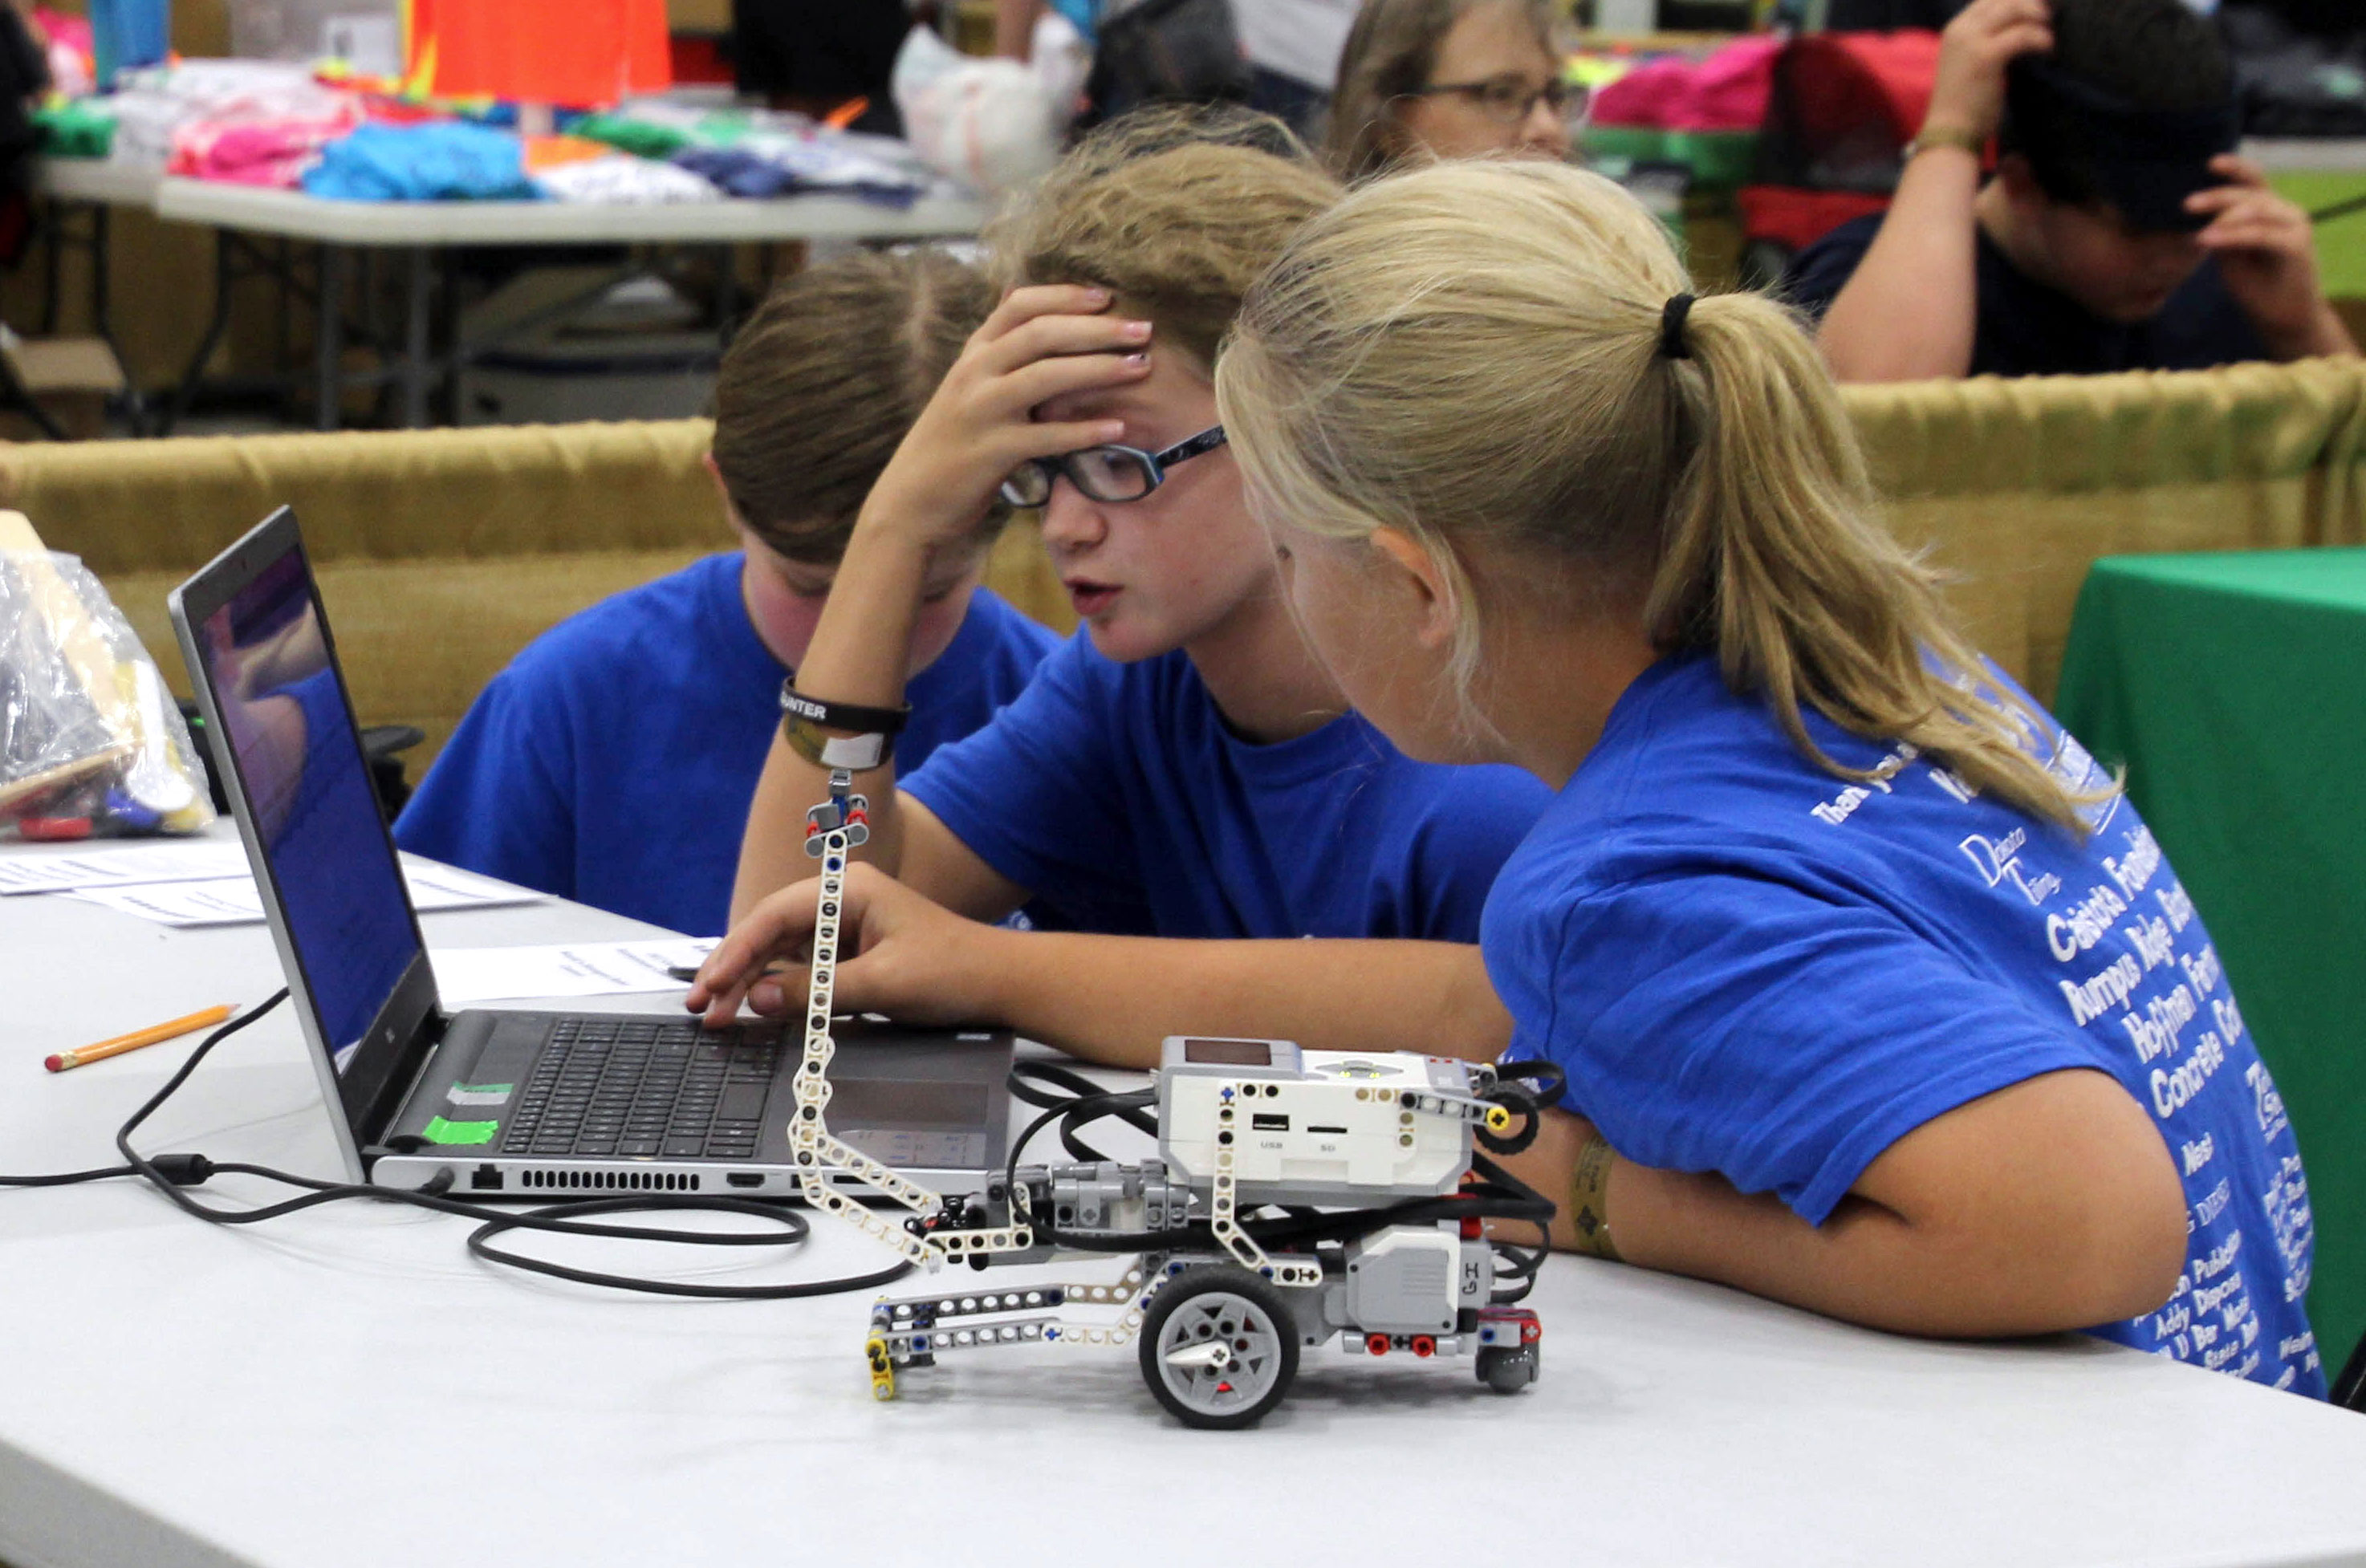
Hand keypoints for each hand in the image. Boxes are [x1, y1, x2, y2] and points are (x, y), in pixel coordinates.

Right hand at [687, 861, 1012, 1029]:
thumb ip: (816, 992)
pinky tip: (756, 1009)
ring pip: (782, 953)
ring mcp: (846, 928)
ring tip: (718, 1014)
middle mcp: (843, 902)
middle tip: (702, 1006)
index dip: (735, 952)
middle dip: (734, 971)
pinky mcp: (852, 954)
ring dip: (751, 983)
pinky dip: (779, 990)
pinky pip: (804, 969)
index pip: (774, 916)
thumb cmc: (953, 971)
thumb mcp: (881, 985)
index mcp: (849, 892)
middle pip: (771, 934)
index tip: (710, 983)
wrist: (1001, 983)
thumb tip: (757, 1000)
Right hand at [855, 283, 1151, 553]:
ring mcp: (981, 410)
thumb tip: (1023, 304)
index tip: (1107, 296)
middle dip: (1098, 328)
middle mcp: (974, 372)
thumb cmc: (952, 443)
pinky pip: (1046, 435)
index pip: (1020, 305)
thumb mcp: (968, 385)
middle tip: (1143, 329)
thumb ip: (998, 351)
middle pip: (1042, 333)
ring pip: (1046, 376)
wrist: (911, 501)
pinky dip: (1084, 430)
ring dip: (1099, 368)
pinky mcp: (991, 452)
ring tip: (1141, 366)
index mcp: (973, 352)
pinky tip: (1118, 428)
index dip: (1066, 295)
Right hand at [1922, 0, 2051, 143]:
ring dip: (2037, 17)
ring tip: (2049, 31)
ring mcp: (1971, 41)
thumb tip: (2018, 28)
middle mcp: (1961, 29)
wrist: (1950, 131)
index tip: (2035, 11)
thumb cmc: (1962, 104)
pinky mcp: (1986, 56)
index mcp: (1955, 30)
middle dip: (2030, 5)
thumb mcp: (1968, 63)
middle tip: (2047, 18)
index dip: (2015, 1)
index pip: (1988, 0)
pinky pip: (2022, 34)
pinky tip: (2048, 49)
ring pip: (2013, 9)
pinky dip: (2040, 38)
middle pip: (2003, 0)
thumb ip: (1985, 42)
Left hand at [2190, 155, 2358, 359]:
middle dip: (2217, 196)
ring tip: (2194, 225)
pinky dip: (2234, 236)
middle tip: (2186, 203)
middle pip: (2251, 193)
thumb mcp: (2231, 254)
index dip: (2234, 168)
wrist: (2285, 319)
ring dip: (2223, 216)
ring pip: (2257, 210)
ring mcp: (2295, 228)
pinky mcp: (2296, 248)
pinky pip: (2261, 235)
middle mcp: (2286, 213)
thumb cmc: (2257, 285)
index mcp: (2272, 210)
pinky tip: (2209, 239)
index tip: (2209, 162)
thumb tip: (2192, 216)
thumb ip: (2220, 232)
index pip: (2254, 181)